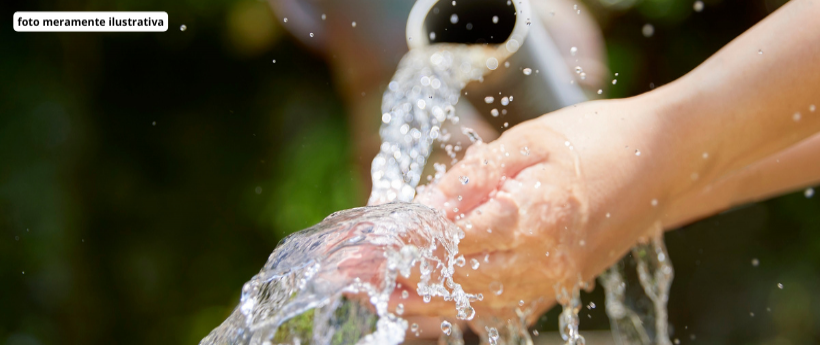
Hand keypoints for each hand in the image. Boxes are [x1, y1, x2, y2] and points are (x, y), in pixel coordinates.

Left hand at [398, 97, 677, 325]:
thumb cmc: (598, 140)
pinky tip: (429, 308)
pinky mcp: (558, 288)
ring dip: (424, 303)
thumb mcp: (530, 141)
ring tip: (380, 296)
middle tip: (356, 275)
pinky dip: (460, 312)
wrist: (663, 162)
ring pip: (477, 305)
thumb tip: (424, 205)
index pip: (455, 240)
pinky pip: (502, 311)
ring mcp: (554, 280)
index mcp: (537, 216)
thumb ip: (474, 176)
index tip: (370, 244)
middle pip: (459, 279)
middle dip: (402, 278)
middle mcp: (546, 260)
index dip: (408, 245)